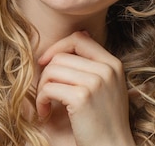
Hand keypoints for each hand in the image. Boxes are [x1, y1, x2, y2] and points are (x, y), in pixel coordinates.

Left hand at [36, 31, 135, 145]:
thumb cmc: (104, 120)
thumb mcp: (108, 86)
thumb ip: (95, 63)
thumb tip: (81, 33)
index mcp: (113, 64)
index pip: (79, 38)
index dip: (58, 47)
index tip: (46, 62)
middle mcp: (106, 69)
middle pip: (61, 56)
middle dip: (46, 74)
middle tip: (46, 93)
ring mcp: (95, 82)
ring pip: (52, 70)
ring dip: (42, 88)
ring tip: (45, 104)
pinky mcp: (82, 97)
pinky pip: (48, 88)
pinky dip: (41, 101)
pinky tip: (45, 112)